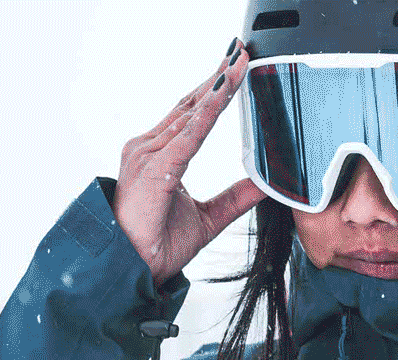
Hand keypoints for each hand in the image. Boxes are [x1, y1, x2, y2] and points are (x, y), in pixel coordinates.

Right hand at [113, 39, 266, 288]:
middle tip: (242, 52)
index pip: (191, 113)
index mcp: (158, 154)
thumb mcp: (209, 217)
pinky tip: (223, 94)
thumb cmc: (157, 244)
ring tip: (240, 65)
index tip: (235, 66)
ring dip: (218, 88)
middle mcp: (149, 148)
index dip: (215, 89)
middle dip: (219, 77)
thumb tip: (266, 184)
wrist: (132, 270)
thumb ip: (236, 198)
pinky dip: (207, 113)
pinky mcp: (155, 169)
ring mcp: (147, 155)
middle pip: (191, 104)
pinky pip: (188, 136)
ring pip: (191, 114)